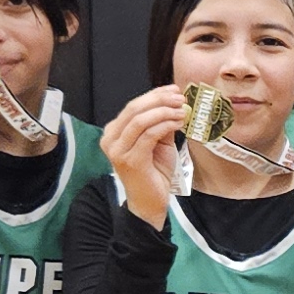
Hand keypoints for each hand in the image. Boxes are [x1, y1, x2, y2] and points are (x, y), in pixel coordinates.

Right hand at [104, 85, 187, 225]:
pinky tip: (179, 123)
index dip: (154, 95)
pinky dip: (165, 125)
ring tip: (182, 111)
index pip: (133, 106)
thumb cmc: (154, 173)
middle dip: (159, 100)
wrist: (149, 202)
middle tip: (180, 97)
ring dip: (164, 112)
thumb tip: (175, 102)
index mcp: (114, 133)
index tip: (174, 90)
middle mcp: (110, 140)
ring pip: (141, 120)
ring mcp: (118, 151)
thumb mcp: (158, 143)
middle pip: (134, 109)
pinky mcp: (130, 160)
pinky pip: (149, 135)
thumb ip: (161, 123)